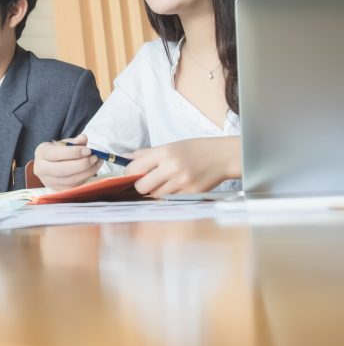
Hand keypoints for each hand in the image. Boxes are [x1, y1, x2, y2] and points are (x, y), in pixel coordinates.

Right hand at [32, 133, 102, 189]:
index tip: (88, 150)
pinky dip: (85, 178)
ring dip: (87, 172)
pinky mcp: (57, 190)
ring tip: (96, 163)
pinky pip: (74, 187)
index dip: (74, 153)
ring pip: (70, 180)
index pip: (56, 154)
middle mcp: (41, 169)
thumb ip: (74, 141)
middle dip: (82, 164)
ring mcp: (48, 181)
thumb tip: (83, 138)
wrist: (49, 163)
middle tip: (94, 157)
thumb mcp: (63, 143)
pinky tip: (92, 170)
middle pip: (62, 170)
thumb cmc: (57, 151)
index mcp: (41, 153)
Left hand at [125, 137, 241, 195]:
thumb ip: (145, 153)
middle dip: (141, 185)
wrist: (221, 156)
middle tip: (147, 180)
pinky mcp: (191, 193)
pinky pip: (170, 199)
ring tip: (164, 182)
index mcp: (164, 153)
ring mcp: (182, 182)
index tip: (133, 172)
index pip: (135, 168)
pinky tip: (175, 187)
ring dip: (155, 191)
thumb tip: (124, 157)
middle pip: (142, 187)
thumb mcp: (169, 146)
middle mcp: (172, 168)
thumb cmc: (194, 149)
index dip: (130, 172)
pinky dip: (168, 195)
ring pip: (155, 195)